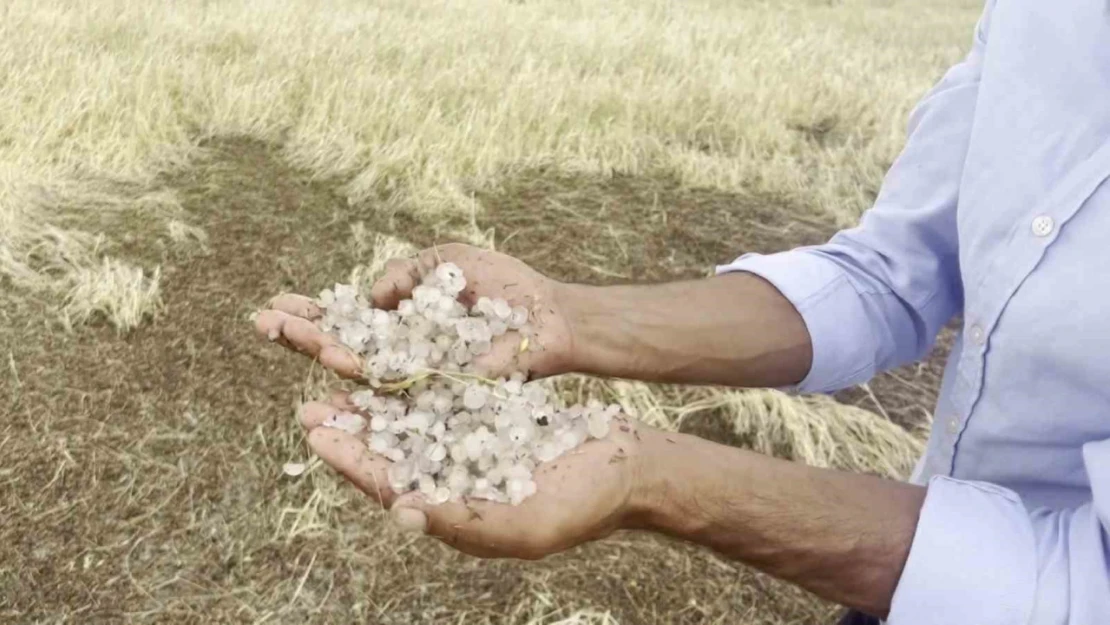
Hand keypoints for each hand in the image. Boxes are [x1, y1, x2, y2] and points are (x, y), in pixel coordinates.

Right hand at [253, 243, 575, 379]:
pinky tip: (341, 365)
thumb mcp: (447, 260)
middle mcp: (401, 355)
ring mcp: (418, 378)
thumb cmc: (506, 289)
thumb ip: (405, 271)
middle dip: (300, 333)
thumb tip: (369, 297)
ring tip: (288, 332)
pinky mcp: (440, 396)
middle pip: (340, 347)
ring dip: (322, 348)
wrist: (550, 317)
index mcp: (401, 323)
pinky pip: (396, 392)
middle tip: (258, 319)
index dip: (311, 315)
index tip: (274, 304)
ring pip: (359, 370)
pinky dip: (367, 379)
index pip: (345, 321)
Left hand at [299, 390, 652, 558]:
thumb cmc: (586, 504)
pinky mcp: (486, 421)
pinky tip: (394, 360)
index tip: (317, 432)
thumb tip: (403, 510)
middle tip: (308, 404)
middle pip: (389, 454)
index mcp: (454, 512)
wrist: (629, 468)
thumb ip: (464, 520)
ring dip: (373, 403)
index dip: (351, 460)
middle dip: (348, 430)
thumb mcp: (528, 523)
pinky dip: (415, 381)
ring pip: (409, 424)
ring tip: (339, 375)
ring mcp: (469, 449)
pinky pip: (441, 400)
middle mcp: (453, 481)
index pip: (391, 486)